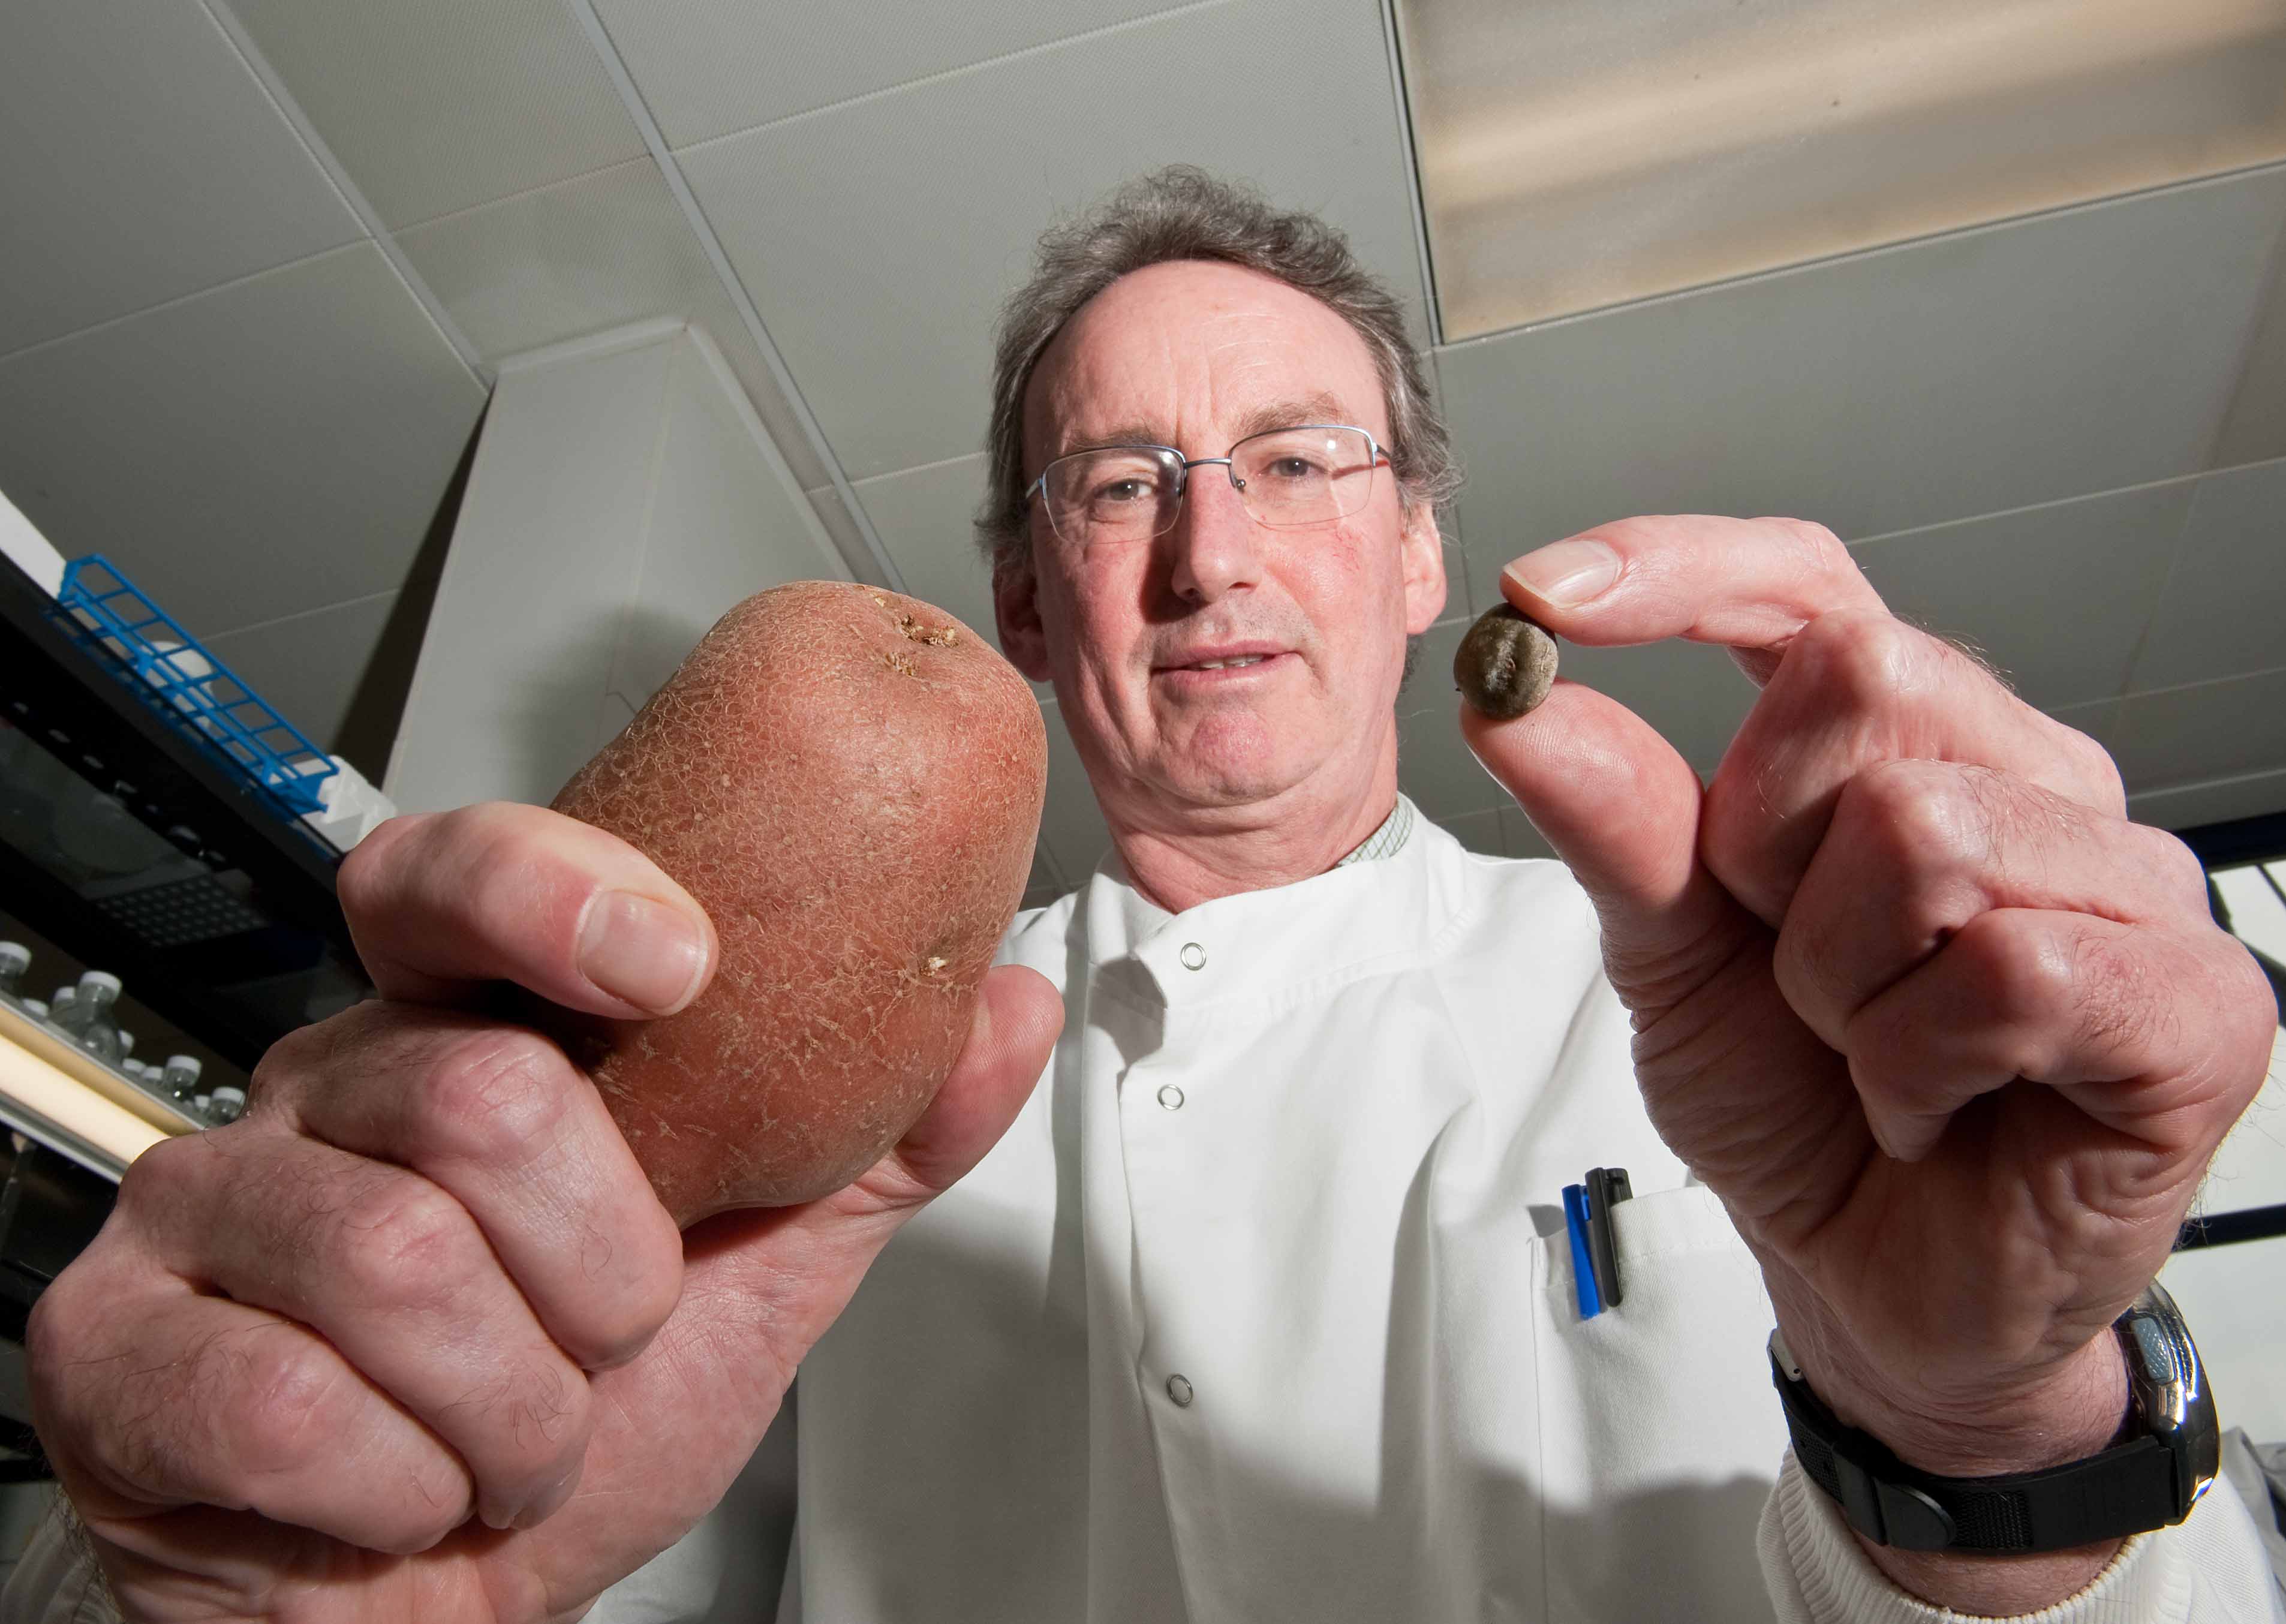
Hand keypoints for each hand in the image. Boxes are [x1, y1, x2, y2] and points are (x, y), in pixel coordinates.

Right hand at [27, 802, 1062, 1623]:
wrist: (452, 1598)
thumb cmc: (588, 1416)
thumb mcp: (758, 1263)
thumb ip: (875, 1134)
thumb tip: (1001, 1005)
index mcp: (461, 1039)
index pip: (452, 880)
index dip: (553, 893)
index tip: (677, 961)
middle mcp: (320, 1093)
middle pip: (480, 1099)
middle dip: (600, 1277)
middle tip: (600, 1338)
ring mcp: (202, 1211)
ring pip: (397, 1264)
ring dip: (514, 1406)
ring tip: (508, 1429)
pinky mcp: (114, 1350)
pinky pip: (287, 1407)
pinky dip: (402, 1488)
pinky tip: (399, 1490)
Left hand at [1462, 517, 2273, 1610]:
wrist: (1879, 1288)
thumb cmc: (1797, 1108)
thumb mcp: (1672, 960)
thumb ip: (1614, 823)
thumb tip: (1516, 699)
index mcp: (1910, 740)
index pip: (1808, 587)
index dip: (1679, 569)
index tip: (1542, 596)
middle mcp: (2031, 775)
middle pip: (1860, 678)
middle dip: (1764, 845)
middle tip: (1794, 971)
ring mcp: (2128, 877)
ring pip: (1922, 828)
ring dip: (1837, 981)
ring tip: (1872, 1053)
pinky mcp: (2192, 999)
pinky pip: (2006, 965)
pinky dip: (1917, 1063)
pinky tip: (1933, 1108)